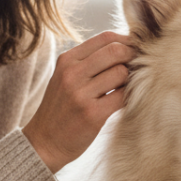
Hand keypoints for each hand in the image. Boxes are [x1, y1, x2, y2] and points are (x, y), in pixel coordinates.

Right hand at [22, 31, 134, 172]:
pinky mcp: (92, 114)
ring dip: (131, 80)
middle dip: (132, 58)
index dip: (126, 41)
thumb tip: (125, 48)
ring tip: (127, 88)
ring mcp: (81, 94)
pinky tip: (124, 101)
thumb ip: (89, 62)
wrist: (44, 142)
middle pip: (116, 51)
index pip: (105, 38)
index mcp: (67, 60)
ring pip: (121, 73)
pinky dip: (129, 97)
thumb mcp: (66, 77)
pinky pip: (122, 97)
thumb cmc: (61, 109)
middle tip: (137, 70)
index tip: (134, 51)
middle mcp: (72, 73)